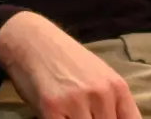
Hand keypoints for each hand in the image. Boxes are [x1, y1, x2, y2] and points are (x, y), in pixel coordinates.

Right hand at [0, 11, 141, 118]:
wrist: (32, 40)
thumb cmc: (66, 60)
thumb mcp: (99, 76)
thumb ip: (113, 104)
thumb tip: (115, 118)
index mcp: (118, 87)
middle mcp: (101, 94)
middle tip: (82, 114)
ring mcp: (77, 101)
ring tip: (68, 112)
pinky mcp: (52, 107)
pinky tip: (55, 115)